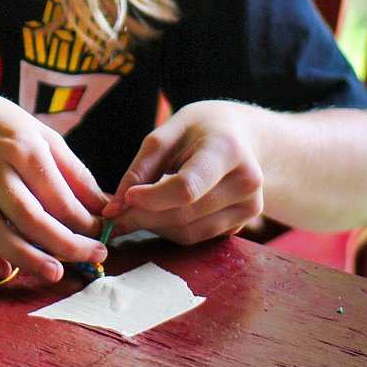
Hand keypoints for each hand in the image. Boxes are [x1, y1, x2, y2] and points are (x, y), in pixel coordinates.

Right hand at [0, 81, 108, 282]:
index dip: (83, 220)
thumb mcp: (41, 134)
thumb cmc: (0, 126)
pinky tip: (3, 271)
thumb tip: (103, 206)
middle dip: (64, 244)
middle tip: (91, 257)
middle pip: (29, 217)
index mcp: (20, 147)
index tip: (100, 235)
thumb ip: (72, 171)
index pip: (56, 194)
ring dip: (25, 258)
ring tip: (54, 273)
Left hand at [103, 99, 263, 244]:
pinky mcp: (244, 224)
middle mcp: (246, 181)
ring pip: (189, 232)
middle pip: (185, 213)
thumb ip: (140, 168)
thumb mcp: (166, 133)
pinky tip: (159, 213)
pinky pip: (198, 237)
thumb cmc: (198, 130)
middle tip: (115, 215)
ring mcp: (250, 206)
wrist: (241, 137)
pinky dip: (171, 230)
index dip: (152, 198)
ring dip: (154, 226)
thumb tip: (116, 208)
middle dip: (144, 216)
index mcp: (227, 149)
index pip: (187, 187)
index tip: (126, 197)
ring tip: (135, 211)